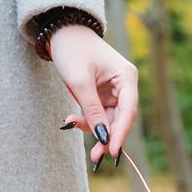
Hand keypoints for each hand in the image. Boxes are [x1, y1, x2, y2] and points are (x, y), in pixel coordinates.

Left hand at [50, 25, 137, 165]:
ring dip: (93, 129)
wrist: (63, 34)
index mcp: (127, 77)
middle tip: (95, 157)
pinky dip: (86, 120)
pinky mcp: (102, 96)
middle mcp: (124, 85)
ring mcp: (114, 92)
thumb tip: (102, 137)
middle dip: (106, 137)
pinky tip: (71, 120)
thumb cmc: (73, 51)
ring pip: (108, 120)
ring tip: (72, 125)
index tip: (112, 152)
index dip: (121, 133)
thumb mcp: (81, 82)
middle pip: (120, 119)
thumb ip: (92, 110)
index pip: (129, 111)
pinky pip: (98, 115)